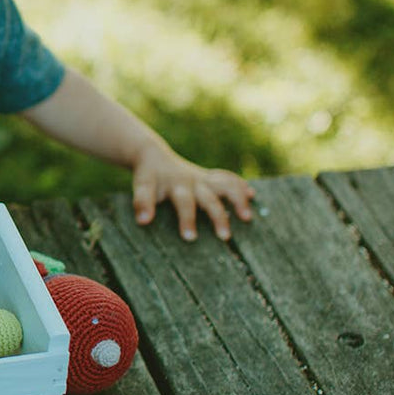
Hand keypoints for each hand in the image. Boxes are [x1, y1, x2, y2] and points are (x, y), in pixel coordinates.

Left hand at [131, 144, 255, 242]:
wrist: (153, 156)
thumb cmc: (148, 177)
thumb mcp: (141, 187)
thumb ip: (142, 202)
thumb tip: (142, 221)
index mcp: (174, 186)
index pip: (183, 203)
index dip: (186, 219)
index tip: (190, 238)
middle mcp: (191, 181)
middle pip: (207, 199)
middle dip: (217, 217)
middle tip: (224, 237)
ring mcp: (202, 178)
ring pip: (224, 186)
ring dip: (237, 199)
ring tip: (247, 217)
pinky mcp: (209, 177)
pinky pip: (227, 179)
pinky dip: (240, 186)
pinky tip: (252, 195)